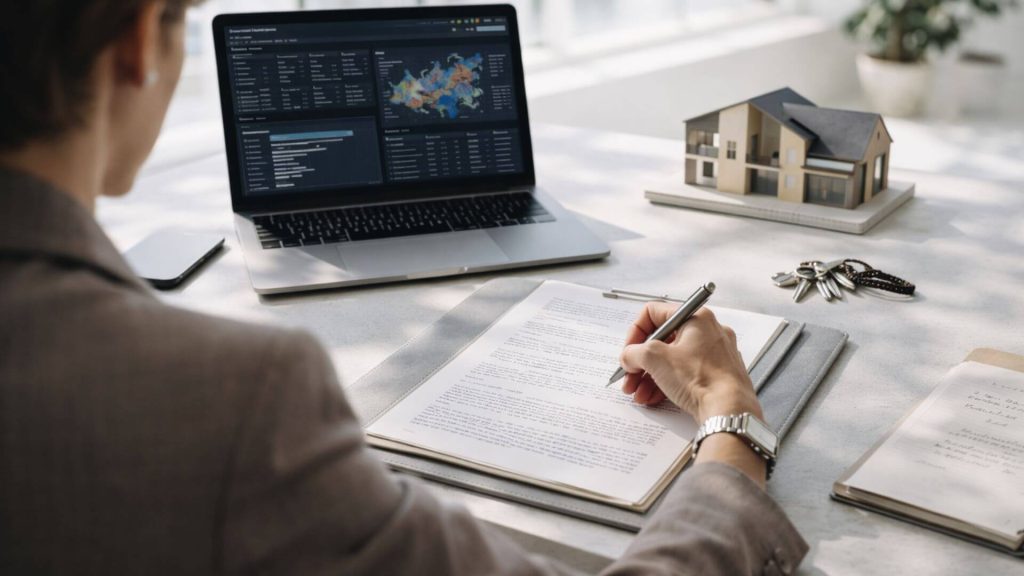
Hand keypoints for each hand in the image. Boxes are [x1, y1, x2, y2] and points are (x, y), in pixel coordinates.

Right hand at [619, 304, 767, 485]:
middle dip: (641, 362)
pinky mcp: (717, 374)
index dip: (635, 332)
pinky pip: (685, 374)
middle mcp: (708, 332)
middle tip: (630, 376)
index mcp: (696, 318)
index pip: (654, 313)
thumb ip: (633, 352)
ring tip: (638, 393)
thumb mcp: (655, 358)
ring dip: (650, 376)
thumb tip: (629, 357)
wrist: (730, 409)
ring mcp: (715, 354)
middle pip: (662, 340)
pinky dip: (667, 384)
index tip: (629, 351)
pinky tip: (653, 398)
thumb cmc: (701, 379)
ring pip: (672, 360)